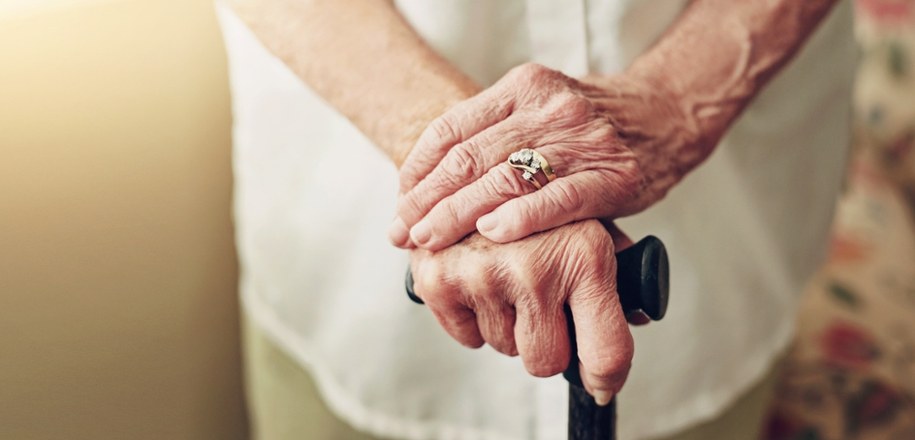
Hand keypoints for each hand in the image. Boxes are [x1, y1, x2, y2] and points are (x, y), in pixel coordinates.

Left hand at [389, 63, 690, 250]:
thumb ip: (493, 136)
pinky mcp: (613, 176)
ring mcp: (582, 140)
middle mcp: (549, 107)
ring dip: (458, 214)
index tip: (399, 202)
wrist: (666, 115)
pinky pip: (559, 198)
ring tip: (429, 240)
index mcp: (523, 87)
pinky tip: (491, 233)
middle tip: (401, 232)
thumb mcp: (538, 112)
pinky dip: (521, 217)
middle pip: (471, 157)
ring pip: (505, 178)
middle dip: (428, 200)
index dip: (418, 169)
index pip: (452, 128)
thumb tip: (430, 185)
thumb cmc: (591, 125)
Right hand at [410, 220, 634, 403]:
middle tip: (541, 306)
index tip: (599, 384)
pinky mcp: (438, 279)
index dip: (604, 376)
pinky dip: (472, 318)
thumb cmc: (542, 198)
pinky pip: (467, 337)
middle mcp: (536, 267)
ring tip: (505, 276)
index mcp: (586, 255)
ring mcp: (484, 274)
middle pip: (547, 361)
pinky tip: (478, 279)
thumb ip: (618, 271)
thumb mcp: (591, 223)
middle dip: (545, 341)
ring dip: (507, 323)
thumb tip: (640, 314)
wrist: (472, 158)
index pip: (605, 351)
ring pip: (505, 347)